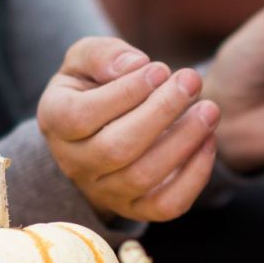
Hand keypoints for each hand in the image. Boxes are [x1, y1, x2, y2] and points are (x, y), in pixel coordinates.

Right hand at [37, 37, 218, 222]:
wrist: (102, 126)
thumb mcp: (87, 58)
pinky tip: (208, 141)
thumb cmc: (95, 84)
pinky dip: (194, 176)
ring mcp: (104, 191)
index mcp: (54, 120)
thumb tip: (134, 66)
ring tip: (209, 109)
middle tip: (191, 82)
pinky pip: (166, 205)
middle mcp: (74, 162)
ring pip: (143, 176)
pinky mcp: (135, 208)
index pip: (82, 116)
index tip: (160, 68)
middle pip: (116, 148)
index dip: (125, 93)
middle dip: (161, 112)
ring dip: (183, 141)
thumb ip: (102, 54)